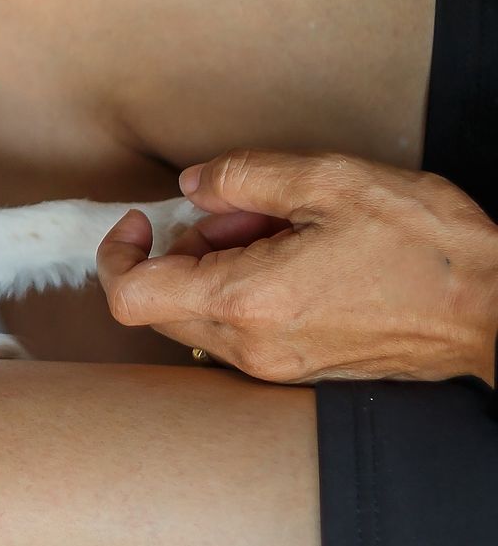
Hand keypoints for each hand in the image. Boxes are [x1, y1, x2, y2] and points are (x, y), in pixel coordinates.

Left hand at [96, 150, 497, 383]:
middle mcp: (251, 346)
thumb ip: (244, 176)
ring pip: (201, 316)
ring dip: (217, 266)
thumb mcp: (331, 182)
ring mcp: (276, 366)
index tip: (144, 220)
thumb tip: (193, 185)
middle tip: (237, 211)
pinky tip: (299, 255)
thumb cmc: (426, 248)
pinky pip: (241, 329)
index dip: (119, 253)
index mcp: (245, 301)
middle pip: (161, 305)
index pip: (130, 296)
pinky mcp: (301, 369)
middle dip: (180, 249)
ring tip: (281, 227)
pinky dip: (247, 287)